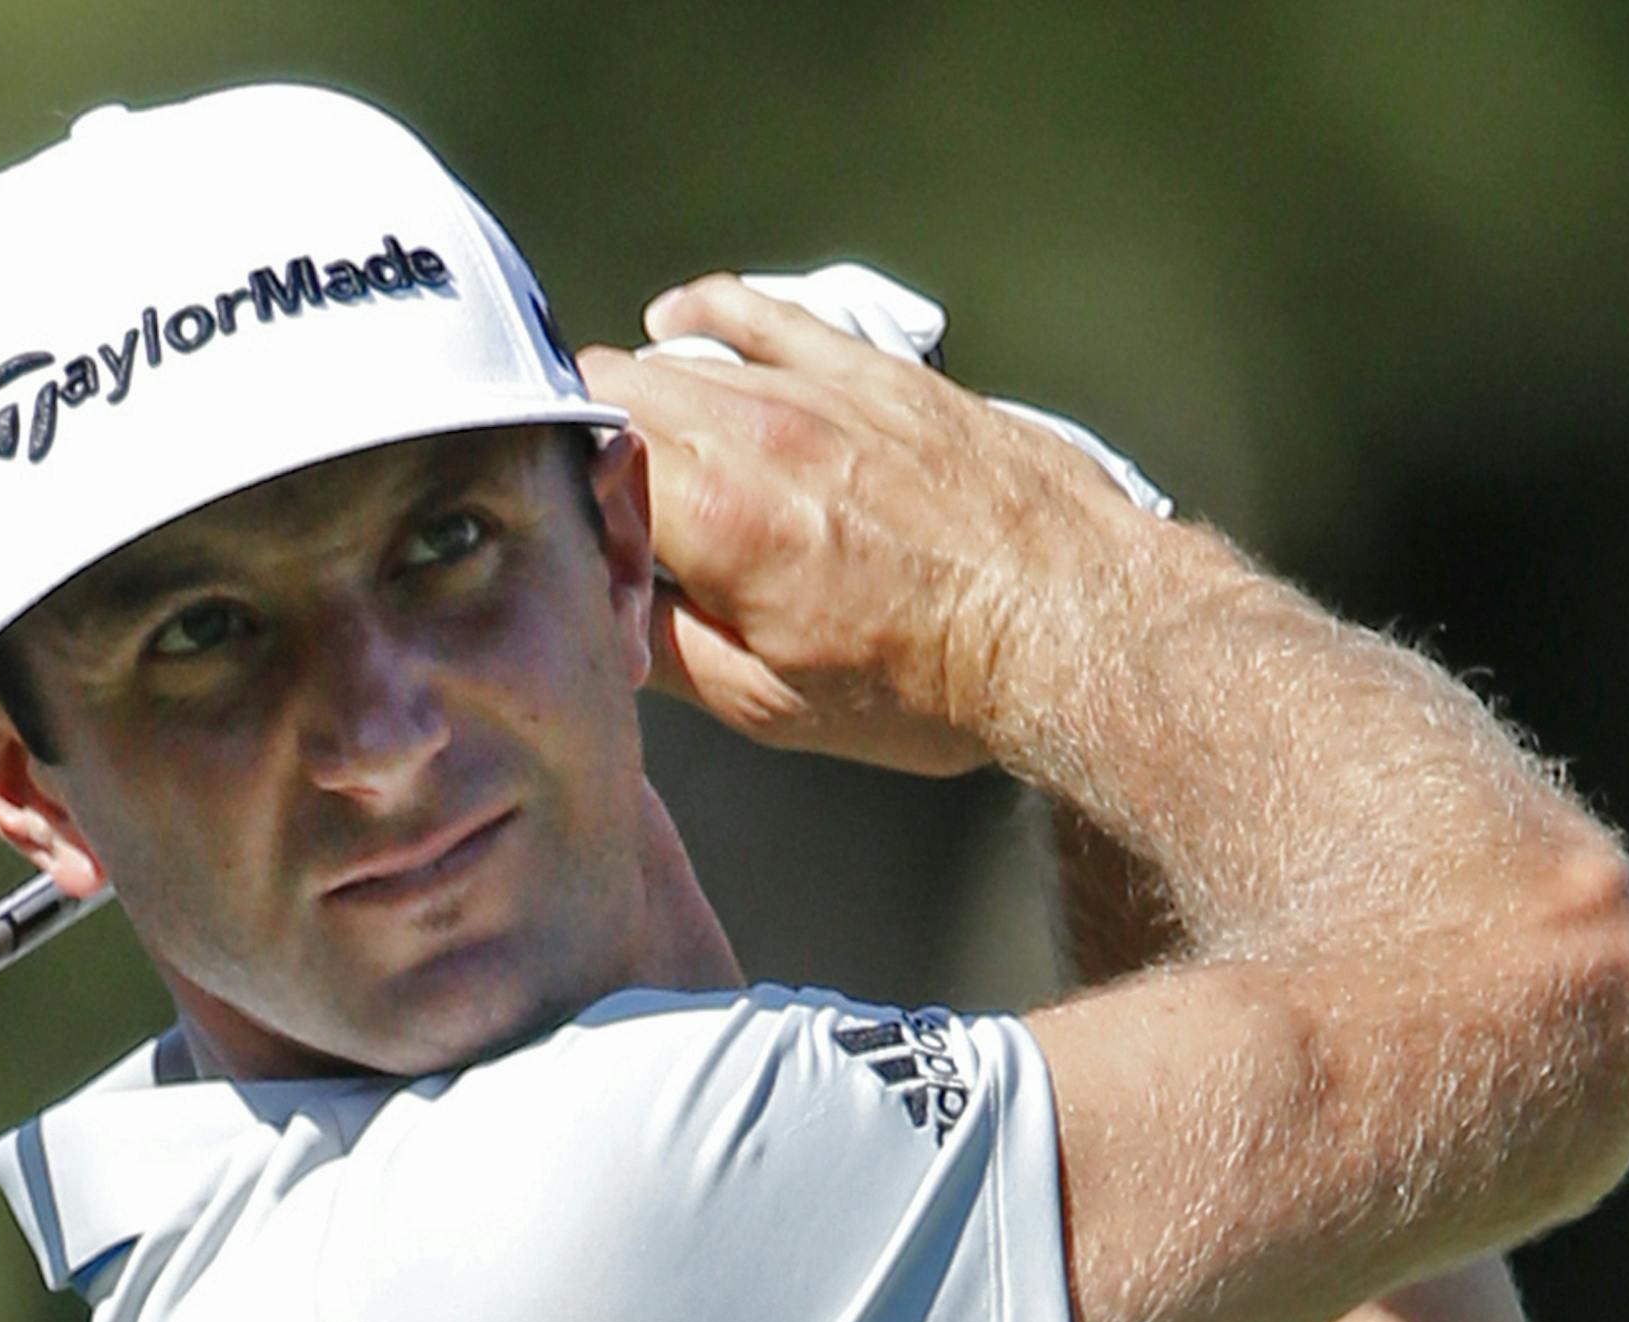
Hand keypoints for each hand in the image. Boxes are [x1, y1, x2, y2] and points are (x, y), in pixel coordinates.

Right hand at [578, 275, 1138, 777]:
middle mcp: (754, 428)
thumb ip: (662, 645)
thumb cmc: (933, 682)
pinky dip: (703, 314)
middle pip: (608, 394)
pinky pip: (757, 310)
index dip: (555, 505)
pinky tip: (679, 323)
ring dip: (641, 400)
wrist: (1073, 624)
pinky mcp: (869, 368)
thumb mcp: (770, 705)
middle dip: (586, 448)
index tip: (572, 549)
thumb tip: (598, 606)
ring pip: (671, 355)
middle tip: (602, 515)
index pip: (572, 461)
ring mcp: (815, 385)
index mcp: (715, 517)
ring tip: (648, 457)